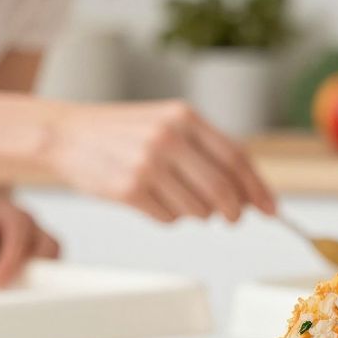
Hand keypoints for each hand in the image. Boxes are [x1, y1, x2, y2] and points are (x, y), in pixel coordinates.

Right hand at [47, 101, 276, 223]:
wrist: (67, 134)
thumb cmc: (121, 133)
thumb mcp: (166, 123)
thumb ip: (205, 150)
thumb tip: (247, 191)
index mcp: (183, 117)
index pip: (236, 158)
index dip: (258, 187)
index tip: (271, 208)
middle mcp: (168, 138)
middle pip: (222, 189)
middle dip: (234, 211)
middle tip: (233, 218)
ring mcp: (147, 164)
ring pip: (196, 210)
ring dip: (194, 213)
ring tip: (171, 195)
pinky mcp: (128, 189)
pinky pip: (168, 219)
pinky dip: (167, 217)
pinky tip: (149, 199)